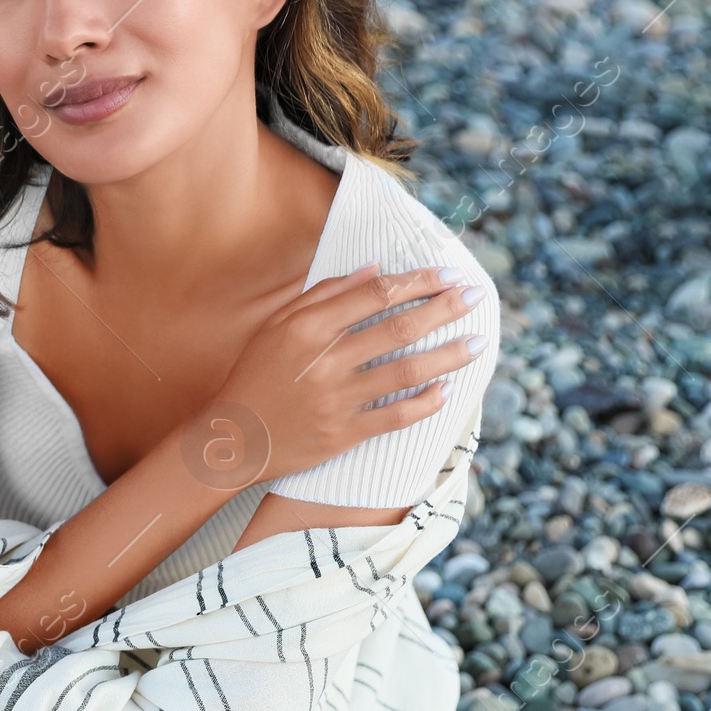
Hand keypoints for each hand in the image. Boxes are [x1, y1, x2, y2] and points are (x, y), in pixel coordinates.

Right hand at [189, 263, 487, 490]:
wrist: (234, 440)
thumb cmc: (256, 376)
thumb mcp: (277, 326)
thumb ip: (324, 295)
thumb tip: (376, 270)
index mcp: (307, 329)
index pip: (375, 295)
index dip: (418, 281)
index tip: (448, 274)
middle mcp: (325, 362)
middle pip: (398, 328)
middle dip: (444, 309)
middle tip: (475, 297)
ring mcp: (336, 401)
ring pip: (405, 372)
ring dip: (448, 355)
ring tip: (477, 343)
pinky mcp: (343, 434)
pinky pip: (395, 417)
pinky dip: (424, 404)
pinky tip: (446, 391)